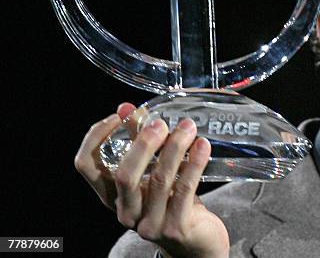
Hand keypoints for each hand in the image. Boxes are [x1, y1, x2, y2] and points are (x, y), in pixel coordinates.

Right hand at [75, 103, 229, 257]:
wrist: (196, 242)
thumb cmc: (172, 201)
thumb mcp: (152, 172)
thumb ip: (138, 141)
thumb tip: (127, 108)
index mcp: (112, 195)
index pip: (86, 165)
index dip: (96, 136)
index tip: (119, 115)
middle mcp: (125, 211)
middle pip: (123, 175)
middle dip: (143, 144)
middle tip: (161, 123)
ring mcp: (149, 223)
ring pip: (158, 180)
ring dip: (175, 148)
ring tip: (189, 128)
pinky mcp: (175, 227)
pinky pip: (185, 189)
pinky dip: (195, 164)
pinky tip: (203, 146)